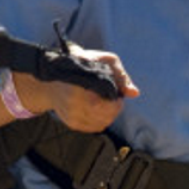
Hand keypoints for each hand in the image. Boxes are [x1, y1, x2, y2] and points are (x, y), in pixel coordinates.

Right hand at [19, 47, 138, 132]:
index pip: (104, 106)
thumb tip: (134, 93)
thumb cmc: (82, 64)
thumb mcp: (103, 60)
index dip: (116, 102)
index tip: (116, 94)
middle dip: (114, 109)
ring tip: (104, 101)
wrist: (54, 76)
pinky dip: (101, 120)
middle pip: (105, 117)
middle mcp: (72, 105)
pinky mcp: (72, 123)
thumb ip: (120, 75)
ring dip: (109, 115)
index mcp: (78, 89)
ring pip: (102, 124)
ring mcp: (71, 117)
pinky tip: (98, 109)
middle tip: (113, 98)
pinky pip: (95, 127)